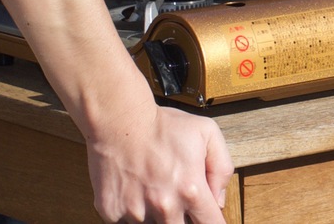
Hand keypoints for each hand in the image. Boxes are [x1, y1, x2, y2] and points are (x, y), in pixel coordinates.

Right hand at [84, 102, 232, 223]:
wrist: (120, 121)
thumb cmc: (163, 125)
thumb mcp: (207, 134)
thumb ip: (221, 169)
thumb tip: (218, 200)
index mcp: (190, 190)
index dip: (212, 221)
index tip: (208, 218)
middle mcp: (164, 206)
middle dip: (184, 217)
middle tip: (177, 194)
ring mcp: (135, 212)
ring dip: (157, 214)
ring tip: (155, 187)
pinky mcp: (111, 212)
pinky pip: (128, 221)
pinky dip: (134, 209)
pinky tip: (136, 188)